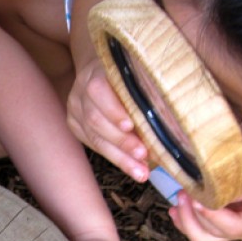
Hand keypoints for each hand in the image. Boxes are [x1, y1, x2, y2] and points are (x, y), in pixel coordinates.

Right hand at [66, 58, 149, 181]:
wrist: (99, 69)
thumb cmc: (127, 73)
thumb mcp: (135, 73)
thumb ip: (144, 92)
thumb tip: (166, 125)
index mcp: (95, 72)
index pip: (98, 91)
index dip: (114, 111)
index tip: (131, 126)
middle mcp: (80, 91)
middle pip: (96, 120)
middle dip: (121, 141)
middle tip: (143, 155)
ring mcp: (75, 109)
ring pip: (94, 137)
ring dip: (120, 157)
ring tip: (140, 171)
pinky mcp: (74, 124)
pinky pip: (93, 144)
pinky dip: (114, 157)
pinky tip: (131, 167)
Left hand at [167, 160, 241, 240]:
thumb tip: (216, 188)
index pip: (230, 227)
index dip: (210, 215)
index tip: (197, 198)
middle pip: (210, 236)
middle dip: (192, 217)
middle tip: (184, 191)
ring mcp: (234, 229)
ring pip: (202, 236)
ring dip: (186, 219)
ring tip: (181, 195)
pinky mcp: (225, 221)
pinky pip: (200, 228)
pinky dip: (186, 218)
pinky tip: (177, 206)